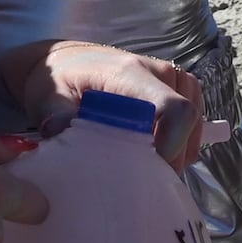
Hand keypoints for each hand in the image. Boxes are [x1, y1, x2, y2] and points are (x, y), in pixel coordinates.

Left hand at [0, 38, 206, 164]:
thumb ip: (56, 116)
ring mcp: (171, 77)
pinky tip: (153, 151)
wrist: (66, 61)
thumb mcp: (48, 97)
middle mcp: (158, 71)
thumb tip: (61, 134)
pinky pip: (192, 120)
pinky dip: (179, 141)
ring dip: (177, 150)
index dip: (173, 144)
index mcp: (129, 73)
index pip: (174, 108)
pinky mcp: (177, 85)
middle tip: (141, 181)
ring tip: (145, 165)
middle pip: (188, 122)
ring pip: (194, 123)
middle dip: (171, 158)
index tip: (152, 171)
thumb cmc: (56, 80)